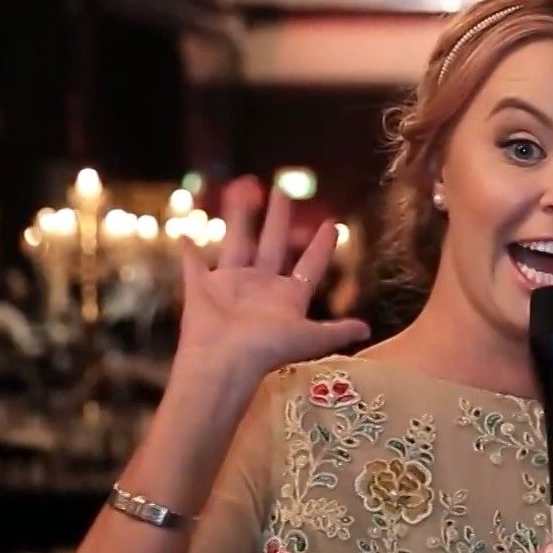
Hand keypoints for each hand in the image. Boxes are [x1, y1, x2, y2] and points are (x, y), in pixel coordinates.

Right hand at [172, 176, 369, 377]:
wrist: (223, 364)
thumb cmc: (266, 350)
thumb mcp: (309, 338)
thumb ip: (336, 331)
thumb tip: (367, 327)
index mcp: (288, 296)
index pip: (310, 265)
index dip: (321, 246)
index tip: (333, 223)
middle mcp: (261, 287)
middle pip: (272, 244)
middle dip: (277, 218)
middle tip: (281, 190)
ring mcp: (230, 286)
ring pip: (235, 242)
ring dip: (238, 217)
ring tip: (242, 188)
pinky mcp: (201, 289)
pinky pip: (193, 266)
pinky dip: (188, 252)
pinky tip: (184, 234)